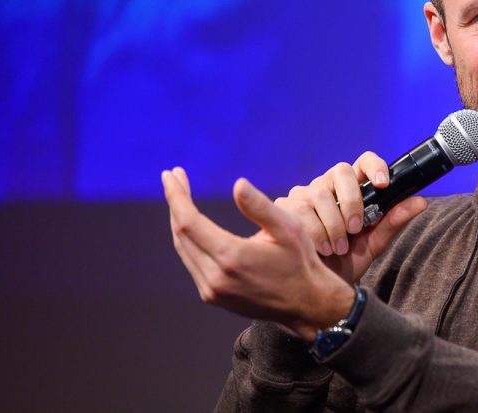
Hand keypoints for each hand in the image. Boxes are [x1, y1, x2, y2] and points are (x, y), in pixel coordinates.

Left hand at [163, 167, 352, 339]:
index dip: (177, 195)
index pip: (188, 221)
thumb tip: (237, 184)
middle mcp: (215, 277)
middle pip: (181, 233)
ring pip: (184, 248)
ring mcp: (212, 290)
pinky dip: (189, 239)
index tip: (171, 174)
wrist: (306, 304)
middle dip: (176, 202)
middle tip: (175, 176)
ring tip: (181, 196)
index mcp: (231, 258)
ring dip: (179, 220)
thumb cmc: (301, 261)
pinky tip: (194, 224)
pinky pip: (192, 262)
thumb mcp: (289, 228)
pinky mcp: (213, 296)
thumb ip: (260, 206)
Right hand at [276, 152, 426, 282]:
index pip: (363, 162)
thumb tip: (421, 201)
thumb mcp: (374, 243)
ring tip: (339, 247)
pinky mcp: (284, 207)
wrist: (316, 288)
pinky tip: (320, 248)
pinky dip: (314, 231)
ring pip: (319, 193)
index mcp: (353, 189)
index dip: (374, 166)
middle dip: (352, 200)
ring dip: (333, 224)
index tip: (384, 184)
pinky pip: (299, 210)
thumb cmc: (346, 262)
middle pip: (341, 170)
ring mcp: (304, 194)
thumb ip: (394, 221)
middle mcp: (327, 185)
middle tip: (356, 229)